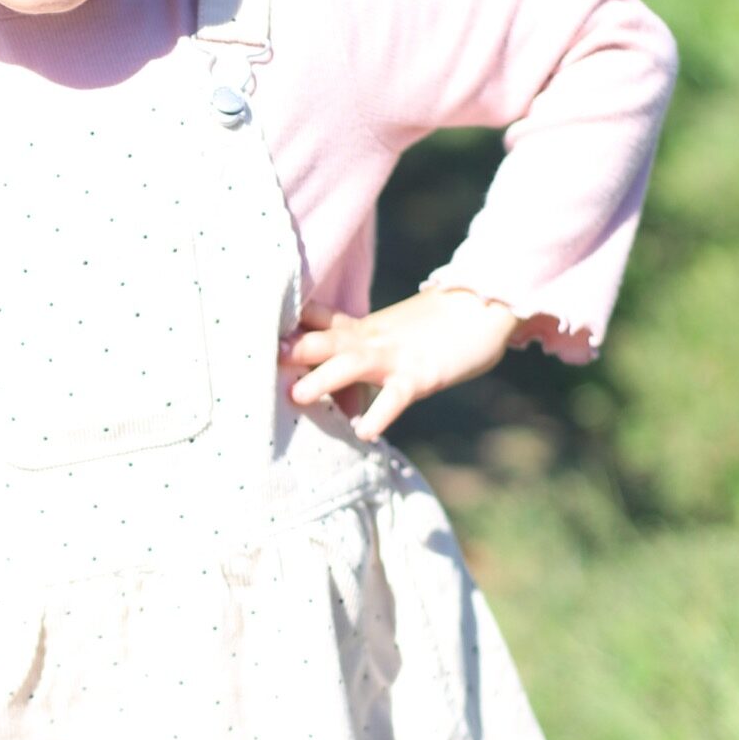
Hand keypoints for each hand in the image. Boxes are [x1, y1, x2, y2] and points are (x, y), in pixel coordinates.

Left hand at [280, 289, 519, 442]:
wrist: (485, 306)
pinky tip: (365, 433)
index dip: (289, 327)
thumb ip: (362, 343)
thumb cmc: (438, 324)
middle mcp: (373, 339)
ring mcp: (396, 356)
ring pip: (351, 363)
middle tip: (259, 362)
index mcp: (364, 328)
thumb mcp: (392, 329)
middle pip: (325, 339)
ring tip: (296, 398)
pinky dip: (380, 414)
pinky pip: (396, 396)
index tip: (254, 333)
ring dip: (323, 379)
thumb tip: (334, 361)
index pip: (319, 321)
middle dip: (293, 351)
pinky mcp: (421, 374)